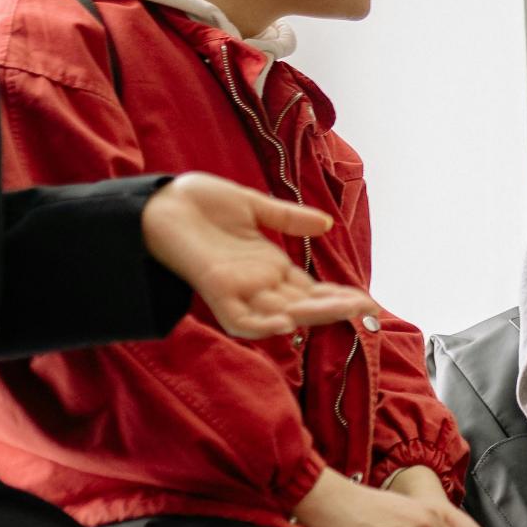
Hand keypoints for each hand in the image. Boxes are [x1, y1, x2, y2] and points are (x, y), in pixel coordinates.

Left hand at [141, 172, 379, 337]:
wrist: (157, 202)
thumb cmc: (198, 202)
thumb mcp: (252, 205)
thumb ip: (287, 218)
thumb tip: (326, 225)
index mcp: (268, 265)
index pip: (311, 290)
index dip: (338, 297)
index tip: (369, 301)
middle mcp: (258, 283)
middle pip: (304, 304)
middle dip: (337, 308)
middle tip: (370, 309)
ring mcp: (238, 289)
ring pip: (283, 313)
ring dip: (314, 314)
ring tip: (346, 310)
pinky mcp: (215, 290)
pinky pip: (241, 318)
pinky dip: (263, 323)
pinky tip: (286, 321)